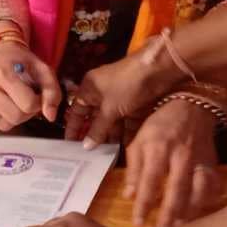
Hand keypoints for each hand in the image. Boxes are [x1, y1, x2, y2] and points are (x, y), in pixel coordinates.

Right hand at [0, 41, 60, 130]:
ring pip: (4, 125)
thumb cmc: (21, 61)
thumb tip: (50, 116)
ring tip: (15, 102)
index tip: (36, 94)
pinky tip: (3, 104)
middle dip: (26, 112)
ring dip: (14, 117)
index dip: (37, 103)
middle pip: (15, 117)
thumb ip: (52, 91)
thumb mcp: (42, 69)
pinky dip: (2, 118)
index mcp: (2, 73)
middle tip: (26, 99)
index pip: (27, 104)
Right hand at [65, 47, 180, 146]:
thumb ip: (97, 129)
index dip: (74, 127)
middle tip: (90, 156)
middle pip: (95, 118)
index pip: (77, 110)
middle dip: (94, 135)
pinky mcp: (136, 104)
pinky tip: (125, 149)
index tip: (69, 145)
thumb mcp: (109, 108)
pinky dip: (126, 133)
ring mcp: (120, 98)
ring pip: (113, 121)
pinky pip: (128, 121)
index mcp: (90, 88)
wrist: (157, 70)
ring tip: (107, 156)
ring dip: (111, 136)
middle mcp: (103, 93)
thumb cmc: (125, 85)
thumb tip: (85, 147)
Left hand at [125, 99, 223, 226]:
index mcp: (158, 148)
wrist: (191, 108)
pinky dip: (207, 202)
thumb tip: (129, 195)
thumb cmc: (160, 125)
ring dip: (188, 212)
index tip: (138, 221)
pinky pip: (213, 187)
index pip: (150, 180)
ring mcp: (199, 161)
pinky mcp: (212, 164)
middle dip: (168, 214)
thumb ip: (134, 167)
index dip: (144, 202)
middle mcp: (180, 156)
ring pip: (197, 191)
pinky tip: (199, 214)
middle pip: (176, 190)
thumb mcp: (139, 140)